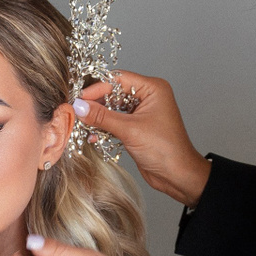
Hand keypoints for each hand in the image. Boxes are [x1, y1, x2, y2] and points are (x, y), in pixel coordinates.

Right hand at [74, 70, 210, 207]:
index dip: (97, 88)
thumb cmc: (165, 150)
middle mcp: (148, 97)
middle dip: (96, 103)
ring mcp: (142, 112)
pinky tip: (93, 136)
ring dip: (98, 117)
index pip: (118, 80)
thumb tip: (79, 106)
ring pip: (113, 107)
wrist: (178, 175)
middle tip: (77, 111)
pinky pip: (116, 121)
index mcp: (153, 89)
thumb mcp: (130, 130)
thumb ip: (102, 117)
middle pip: (114, 92)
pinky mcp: (137, 127)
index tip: (79, 98)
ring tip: (82, 124)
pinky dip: (104, 127)